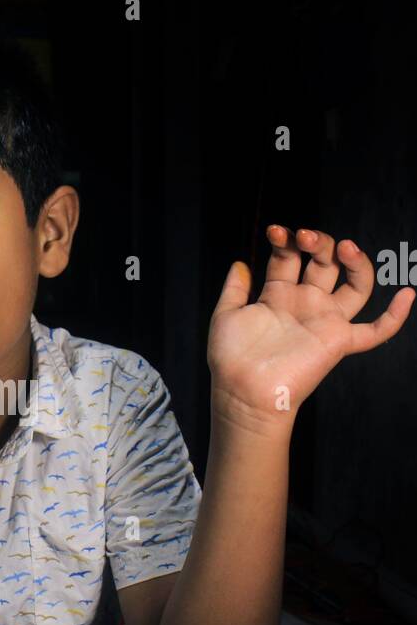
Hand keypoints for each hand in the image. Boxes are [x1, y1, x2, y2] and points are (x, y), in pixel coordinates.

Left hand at [207, 226, 414, 430]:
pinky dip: (394, 317)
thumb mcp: (225, 315)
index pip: (290, 257)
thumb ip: (234, 289)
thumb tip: (241, 262)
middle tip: (304, 236)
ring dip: (355, 262)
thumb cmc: (230, 359)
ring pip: (355, 286)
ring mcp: (324, 321)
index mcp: (279, 294)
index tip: (275, 232)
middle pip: (325, 263)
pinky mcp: (338, 342)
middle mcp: (305, 304)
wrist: (241, 392)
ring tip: (344, 246)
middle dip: (318, 242)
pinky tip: (407, 294)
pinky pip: (375, 332)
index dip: (285, 241)